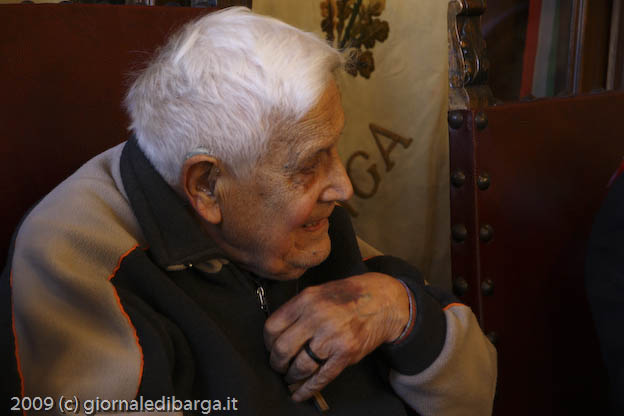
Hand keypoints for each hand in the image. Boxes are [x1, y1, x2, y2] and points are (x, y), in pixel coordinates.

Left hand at [263, 272, 409, 401]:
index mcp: (306, 300)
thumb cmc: (349, 296)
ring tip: (291, 377)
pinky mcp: (346, 353)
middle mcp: (317, 317)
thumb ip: (298, 310)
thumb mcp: (319, 292)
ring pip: (299, 366)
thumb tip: (277, 335)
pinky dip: (306, 389)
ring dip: (291, 376)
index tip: (270, 348)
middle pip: (282, 349)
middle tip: (278, 366)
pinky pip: (320, 377)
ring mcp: (332, 336)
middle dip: (277, 363)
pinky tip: (299, 393)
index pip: (272, 327)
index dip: (268, 343)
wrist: (382, 300)